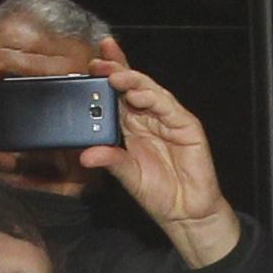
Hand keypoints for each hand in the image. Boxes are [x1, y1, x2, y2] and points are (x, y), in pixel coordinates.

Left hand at [88, 38, 240, 266]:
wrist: (185, 211)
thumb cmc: (158, 192)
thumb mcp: (127, 176)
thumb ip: (110, 161)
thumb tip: (85, 155)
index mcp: (131, 125)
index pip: (117, 94)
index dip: (106, 76)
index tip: (89, 63)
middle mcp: (149, 117)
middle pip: (132, 85)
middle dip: (117, 69)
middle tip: (100, 61)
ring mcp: (169, 119)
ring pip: (150, 91)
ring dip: (132, 81)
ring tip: (115, 76)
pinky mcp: (187, 125)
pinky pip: (169, 107)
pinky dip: (154, 99)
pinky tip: (138, 95)